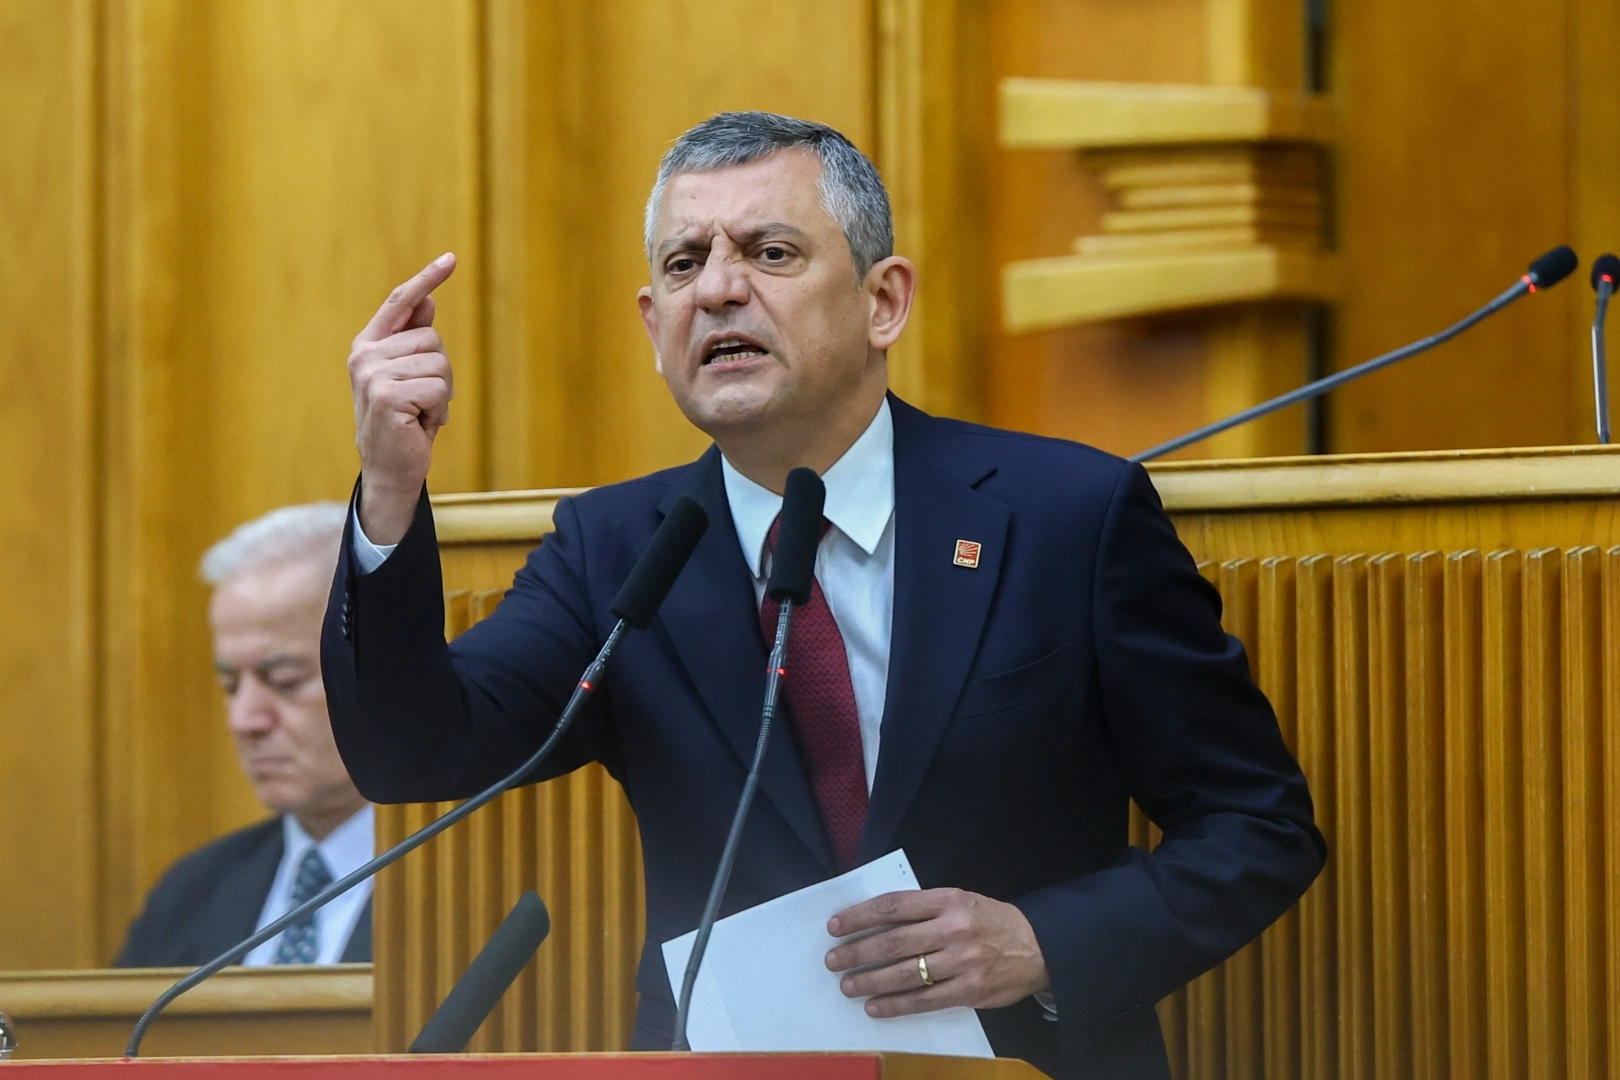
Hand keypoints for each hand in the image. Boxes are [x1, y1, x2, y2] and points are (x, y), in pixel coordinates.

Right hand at [348, 253, 456, 543]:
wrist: (391, 469)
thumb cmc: (404, 422)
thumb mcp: (411, 376)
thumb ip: (412, 339)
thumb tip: (429, 300)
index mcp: (368, 345)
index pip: (401, 302)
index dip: (427, 279)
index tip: (452, 258)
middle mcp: (365, 355)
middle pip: (433, 338)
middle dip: (441, 373)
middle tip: (422, 402)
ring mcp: (372, 374)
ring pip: (440, 364)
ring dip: (441, 395)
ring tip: (420, 414)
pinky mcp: (386, 396)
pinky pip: (438, 389)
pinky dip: (438, 412)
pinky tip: (420, 426)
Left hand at [824, 888, 1049, 1016]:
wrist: (1037, 946)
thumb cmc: (990, 921)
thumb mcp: (961, 900)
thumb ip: (924, 909)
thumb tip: (876, 921)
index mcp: (948, 900)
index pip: (894, 906)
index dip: (860, 916)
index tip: (835, 926)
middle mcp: (953, 929)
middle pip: (894, 941)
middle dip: (857, 952)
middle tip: (832, 960)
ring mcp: (962, 962)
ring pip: (905, 974)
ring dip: (870, 981)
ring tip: (847, 985)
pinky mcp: (969, 991)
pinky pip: (924, 1000)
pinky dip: (896, 1005)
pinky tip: (875, 1007)